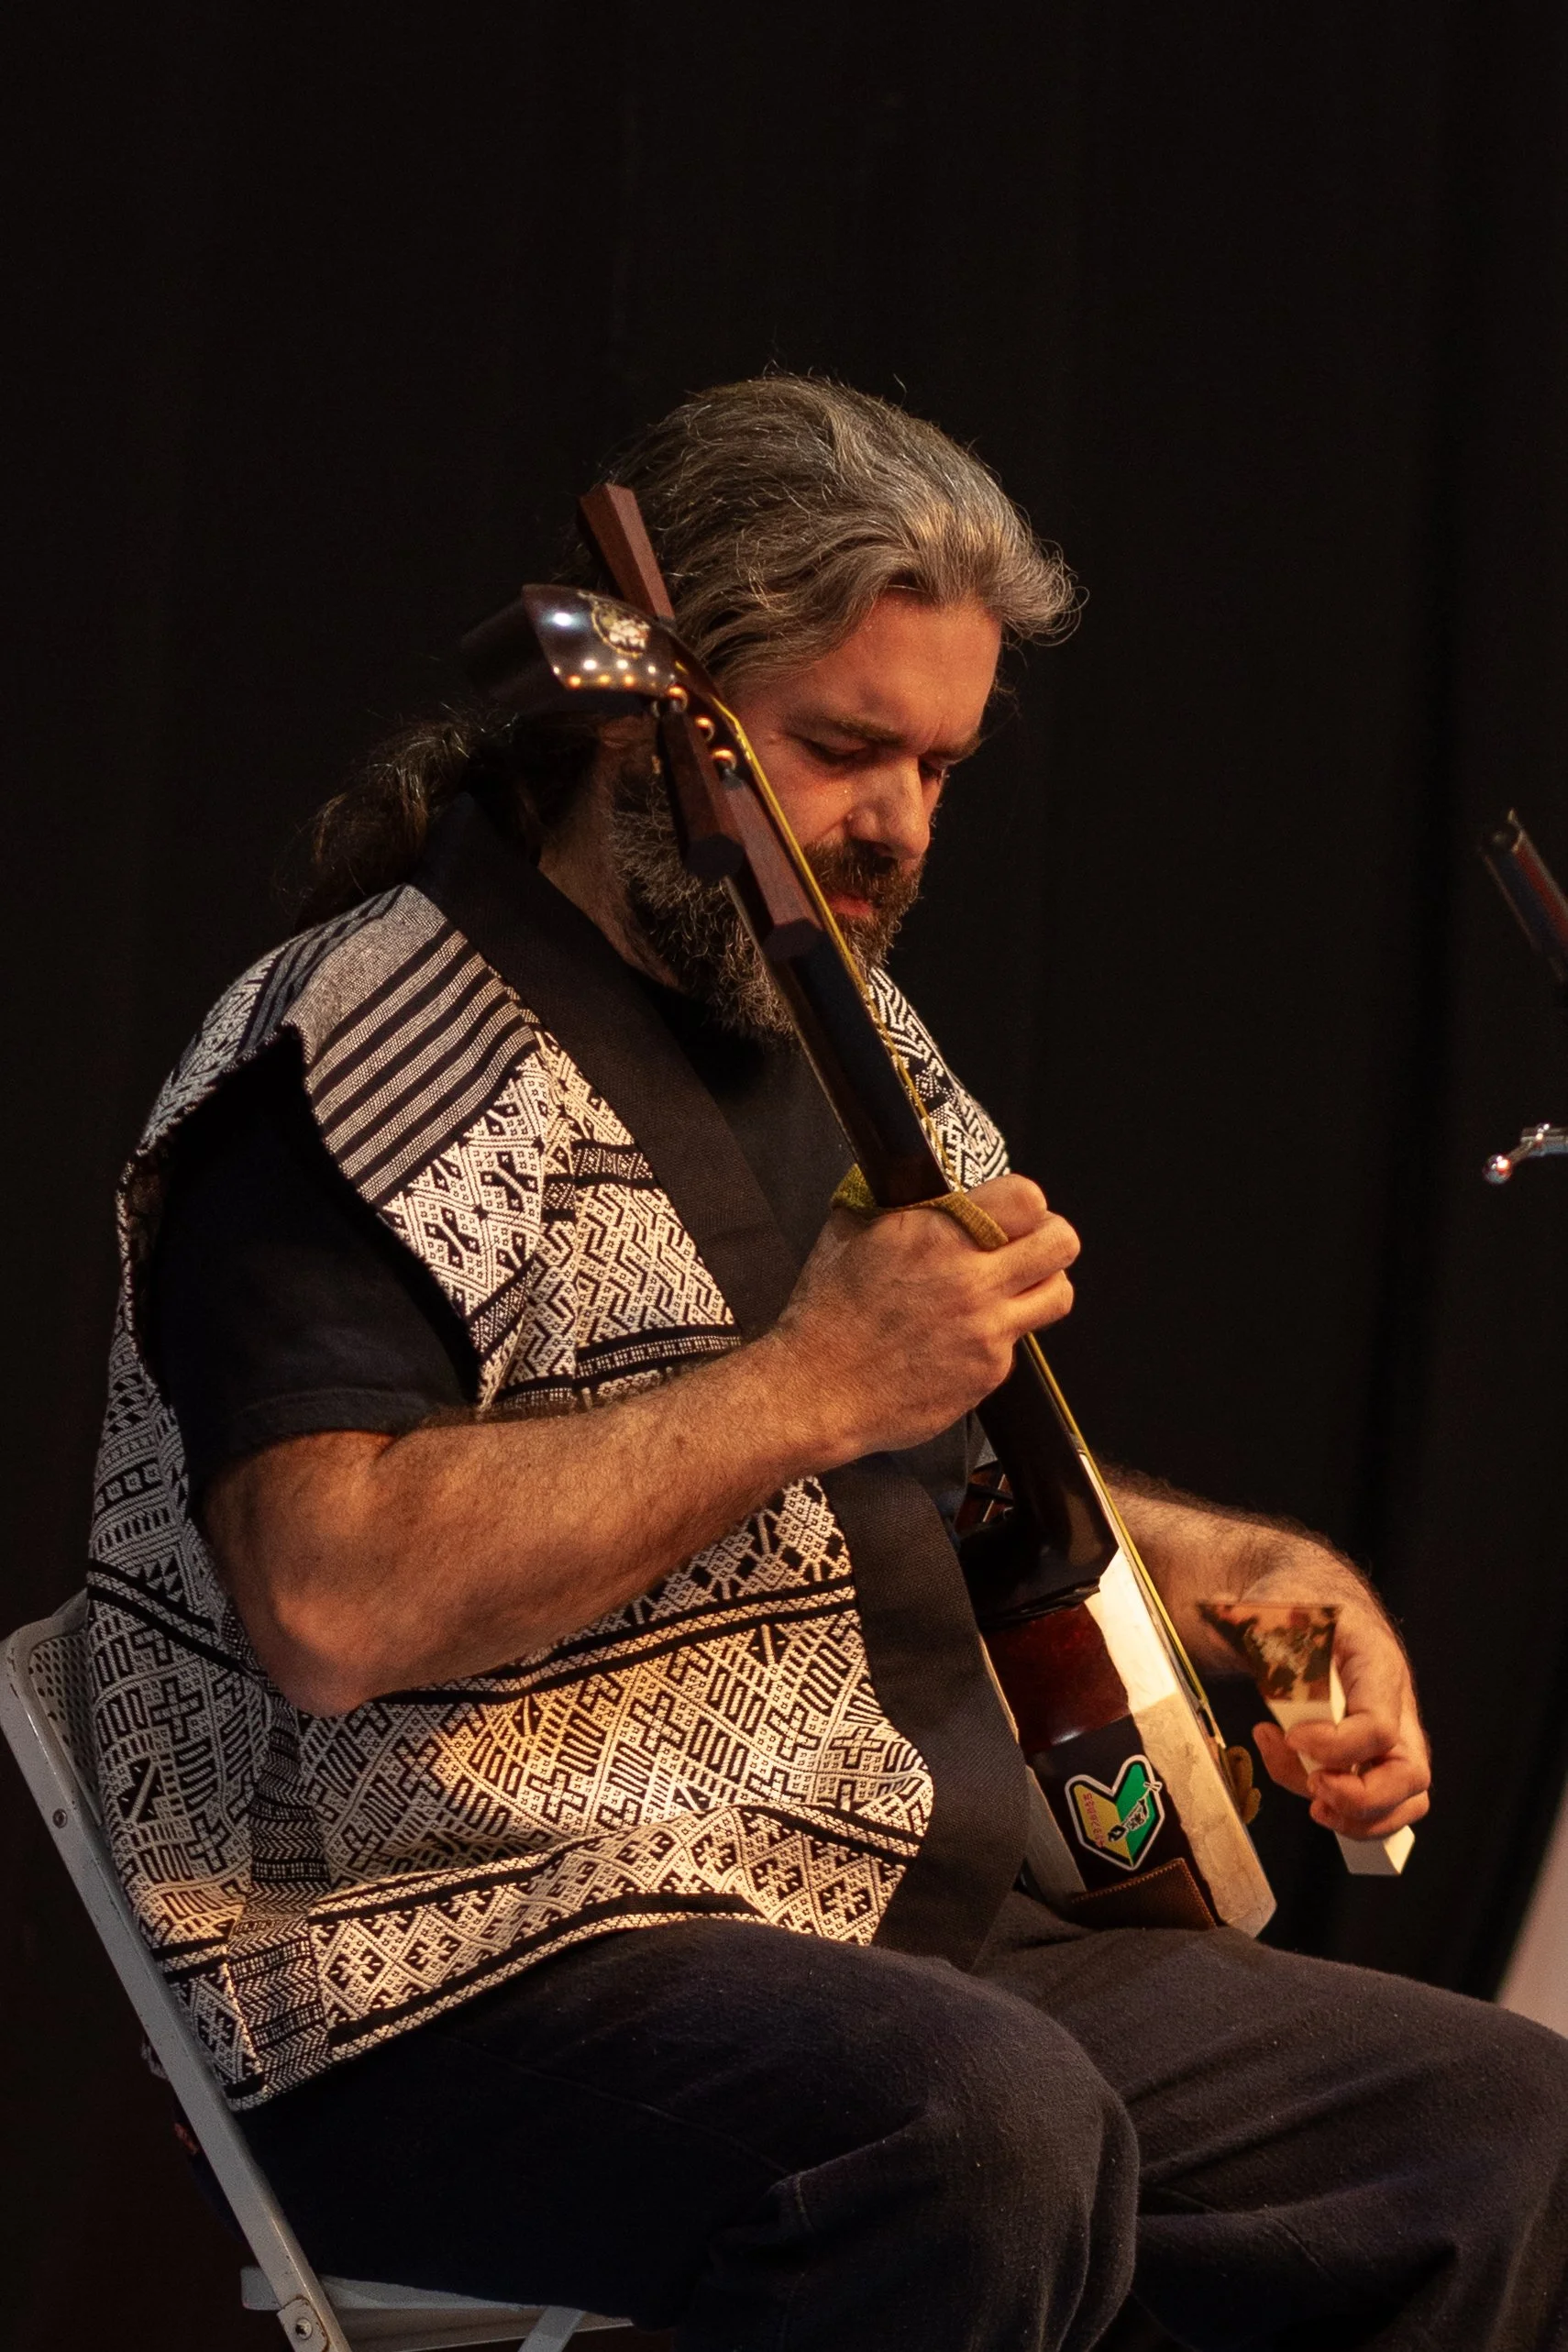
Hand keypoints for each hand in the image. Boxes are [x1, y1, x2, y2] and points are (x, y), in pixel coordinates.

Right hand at [768, 1174, 1079, 1462]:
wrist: (815, 1390)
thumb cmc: (825, 1311)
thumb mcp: (849, 1230)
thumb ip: (896, 1200)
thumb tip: (916, 1174)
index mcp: (937, 1234)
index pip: (1027, 1199)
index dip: (1024, 1205)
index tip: (1010, 1214)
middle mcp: (971, 1279)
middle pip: (1061, 1243)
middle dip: (1050, 1238)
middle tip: (1027, 1246)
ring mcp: (985, 1330)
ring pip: (1058, 1295)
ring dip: (1041, 1286)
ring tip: (1013, 1289)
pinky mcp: (987, 1372)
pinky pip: (1018, 1344)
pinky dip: (998, 1337)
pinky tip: (964, 1338)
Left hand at [1251, 1599, 1431, 1839]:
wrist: (1312, 1600)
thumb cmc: (1296, 1602)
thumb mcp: (1276, 1602)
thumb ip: (1258, 1623)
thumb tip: (1221, 1616)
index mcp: (1376, 1663)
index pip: (1378, 1726)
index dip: (1335, 1747)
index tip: (1289, 1735)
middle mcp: (1396, 1704)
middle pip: (1411, 1774)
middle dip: (1361, 1798)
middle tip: (1314, 1786)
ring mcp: (1392, 1733)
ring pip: (1403, 1798)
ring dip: (1357, 1816)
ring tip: (1310, 1799)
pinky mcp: (1374, 1754)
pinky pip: (1381, 1802)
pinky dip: (1349, 1814)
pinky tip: (1305, 1785)